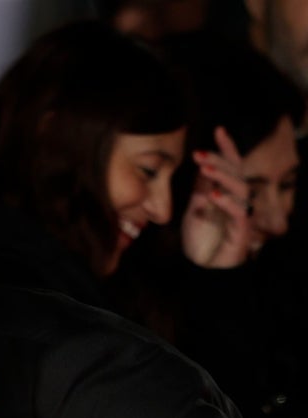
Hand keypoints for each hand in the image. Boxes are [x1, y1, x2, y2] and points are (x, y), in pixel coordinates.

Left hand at [181, 127, 251, 268]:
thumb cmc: (200, 240)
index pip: (231, 165)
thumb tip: (203, 164)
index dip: (226, 148)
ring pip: (241, 189)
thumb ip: (200, 188)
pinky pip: (238, 213)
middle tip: (200, 154)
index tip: (218, 129)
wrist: (200, 269)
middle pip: (236, 173)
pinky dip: (226, 202)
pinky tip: (212, 196)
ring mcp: (241, 215)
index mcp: (226, 192)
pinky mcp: (241, 231)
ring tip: (205, 169)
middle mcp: (237, 200)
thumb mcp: (194, 208)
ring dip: (223, 177)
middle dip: (220, 160)